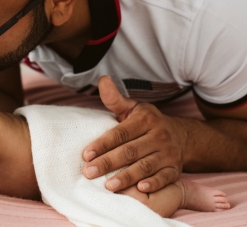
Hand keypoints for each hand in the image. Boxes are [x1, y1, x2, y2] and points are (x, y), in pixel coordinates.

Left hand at [82, 76, 186, 192]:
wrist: (182, 137)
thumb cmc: (148, 123)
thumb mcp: (133, 108)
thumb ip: (115, 98)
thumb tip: (102, 79)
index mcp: (145, 120)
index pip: (120, 133)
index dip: (102, 144)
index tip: (86, 155)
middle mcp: (159, 136)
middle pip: (130, 151)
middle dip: (108, 163)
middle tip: (88, 172)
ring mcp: (168, 154)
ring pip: (145, 166)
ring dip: (127, 177)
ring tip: (108, 186)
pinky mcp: (175, 170)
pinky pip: (165, 178)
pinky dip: (154, 184)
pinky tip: (141, 190)